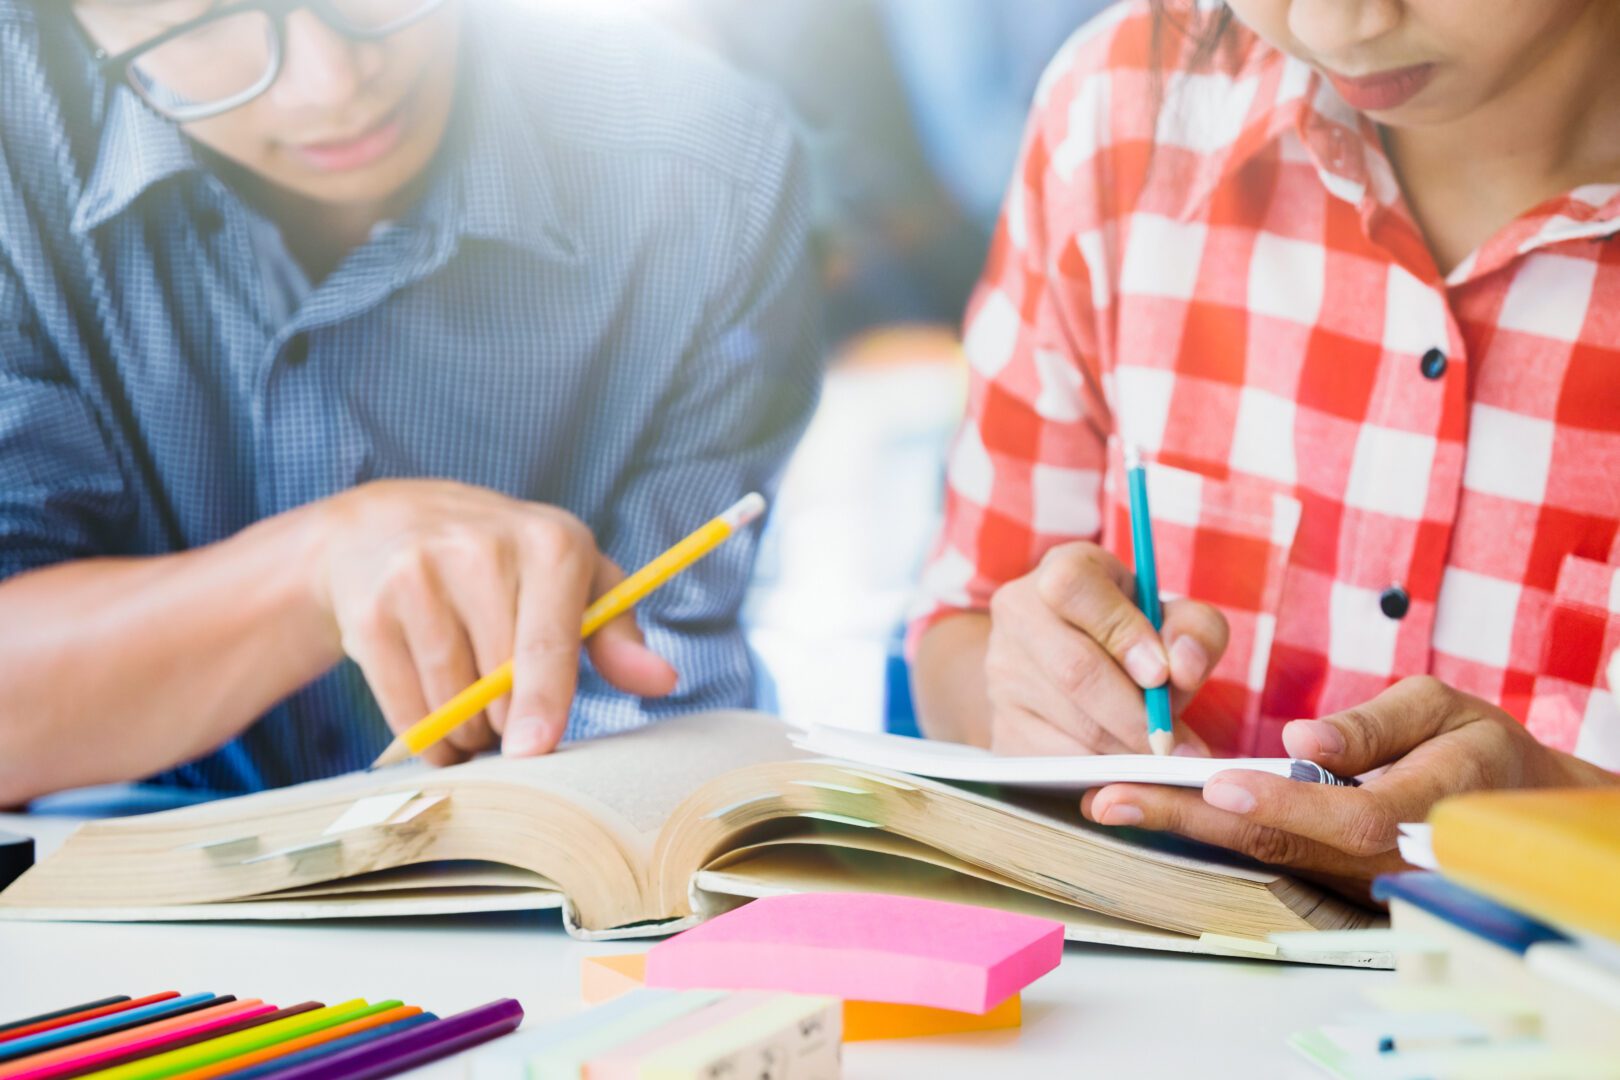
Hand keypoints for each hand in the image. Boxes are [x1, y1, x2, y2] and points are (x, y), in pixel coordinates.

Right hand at [309, 480, 676, 764]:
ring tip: (472, 710)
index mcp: (549, 543)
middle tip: (508, 713)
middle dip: (508, 722)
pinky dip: (424, 734)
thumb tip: (663, 680)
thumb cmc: (505, 563)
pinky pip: (404, 706)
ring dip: (466, 733)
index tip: (534, 749)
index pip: (549, 642)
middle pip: (499, 686)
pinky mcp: (369, 610)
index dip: (544, 701)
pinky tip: (432, 720)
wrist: (387, 523)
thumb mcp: (571, 577)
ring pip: (450, 702)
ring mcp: (417, 576)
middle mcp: (481, 550)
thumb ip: (616, 632)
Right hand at [983, 541, 1228, 754]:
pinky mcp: (1003, 726)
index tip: (1163, 675)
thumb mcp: (1173, 618)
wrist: (1069, 665)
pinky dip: (1102, 773)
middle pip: (1074, 668)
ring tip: (1165, 759)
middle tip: (1178, 746)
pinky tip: (1130, 771)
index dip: (1122, 633)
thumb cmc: (1134, 636)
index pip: (1074, 588)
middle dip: (1136, 715)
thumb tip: (1183, 668)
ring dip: (1126, 749)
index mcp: (1062, 569)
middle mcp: (1018, 613)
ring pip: (1069, 722)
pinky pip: (1056, 761)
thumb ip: (1194, 631)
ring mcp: (1002, 673)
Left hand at [1080, 676, 1619, 897]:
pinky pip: (1265, 856)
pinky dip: (1205, 836)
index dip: (1282, 801)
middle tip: (1114, 797)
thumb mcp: (1445, 709)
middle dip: (1190, 819)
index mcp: (1425, 804)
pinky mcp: (1333, 877)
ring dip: (1183, 829)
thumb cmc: (1477, 747)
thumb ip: (1377, 725)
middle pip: (1281, 843)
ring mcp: (1354, 877)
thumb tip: (1303, 740)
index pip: (1347, 814)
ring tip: (1112, 802)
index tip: (1217, 783)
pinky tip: (1152, 812)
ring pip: (1263, 854)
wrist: (1511, 806)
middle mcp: (1382, 856)